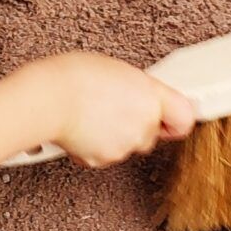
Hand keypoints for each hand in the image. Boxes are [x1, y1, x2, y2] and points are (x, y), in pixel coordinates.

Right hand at [28, 54, 197, 166]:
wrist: (47, 99)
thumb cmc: (73, 77)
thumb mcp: (116, 71)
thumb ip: (137, 89)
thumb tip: (141, 96)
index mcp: (150, 95)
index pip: (184, 116)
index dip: (177, 119)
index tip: (173, 119)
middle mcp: (144, 123)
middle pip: (151, 134)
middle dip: (136, 125)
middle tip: (113, 109)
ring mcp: (126, 145)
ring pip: (127, 146)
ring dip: (114, 135)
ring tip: (91, 115)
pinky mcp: (106, 159)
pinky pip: (106, 155)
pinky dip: (95, 146)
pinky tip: (83, 128)